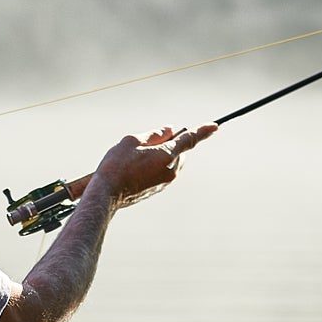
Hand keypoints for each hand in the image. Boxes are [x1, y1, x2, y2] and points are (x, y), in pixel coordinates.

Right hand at [93, 123, 216, 207]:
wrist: (107, 194)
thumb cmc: (116, 166)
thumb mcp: (131, 141)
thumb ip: (154, 134)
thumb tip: (169, 130)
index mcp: (166, 155)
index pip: (189, 139)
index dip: (202, 131)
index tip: (214, 126)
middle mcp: (171, 169)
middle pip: (180, 151)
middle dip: (170, 143)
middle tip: (148, 141)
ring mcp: (165, 181)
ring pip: (172, 162)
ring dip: (162, 155)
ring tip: (137, 157)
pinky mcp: (158, 189)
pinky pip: (164, 172)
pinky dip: (157, 166)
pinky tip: (136, 167)